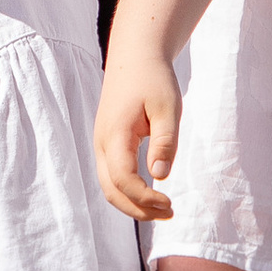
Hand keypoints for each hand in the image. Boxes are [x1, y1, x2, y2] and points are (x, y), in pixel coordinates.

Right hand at [94, 52, 181, 226]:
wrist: (135, 57)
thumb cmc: (154, 80)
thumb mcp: (168, 108)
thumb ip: (164, 142)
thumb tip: (160, 175)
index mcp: (114, 134)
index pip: (123, 179)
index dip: (145, 198)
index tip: (170, 203)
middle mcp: (101, 143)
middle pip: (111, 190)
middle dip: (138, 209)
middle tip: (169, 213)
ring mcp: (101, 144)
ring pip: (109, 186)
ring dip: (133, 203)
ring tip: (163, 209)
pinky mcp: (107, 143)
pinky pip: (112, 176)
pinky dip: (128, 191)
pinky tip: (151, 193)